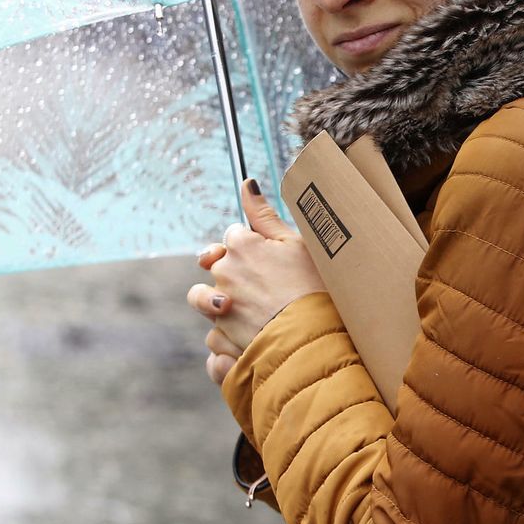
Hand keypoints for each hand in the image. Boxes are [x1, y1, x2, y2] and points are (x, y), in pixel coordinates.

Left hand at [187, 180, 326, 384]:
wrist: (315, 341)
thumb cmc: (314, 288)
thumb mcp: (297, 244)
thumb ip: (265, 215)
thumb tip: (246, 183)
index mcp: (240, 244)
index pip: (234, 236)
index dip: (252, 248)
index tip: (271, 261)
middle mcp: (223, 272)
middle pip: (218, 266)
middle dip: (236, 274)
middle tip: (268, 288)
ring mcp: (219, 305)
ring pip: (207, 300)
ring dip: (220, 303)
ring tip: (249, 313)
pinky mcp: (220, 336)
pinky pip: (213, 333)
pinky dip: (226, 335)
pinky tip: (249, 337)